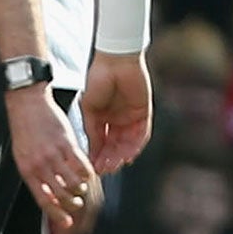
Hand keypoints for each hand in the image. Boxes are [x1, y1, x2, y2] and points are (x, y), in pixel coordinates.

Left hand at [6, 85, 94, 232]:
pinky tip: (88, 172)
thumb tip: (50, 194)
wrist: (26, 103)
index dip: (56, 213)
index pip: (43, 199)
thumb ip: (36, 174)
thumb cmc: (25, 129)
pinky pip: (82, 166)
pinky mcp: (67, 144)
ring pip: (74, 183)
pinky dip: (88, 173)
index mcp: (26, 169)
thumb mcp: (23, 155)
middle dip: (72, 204)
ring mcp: (53, 154)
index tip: (67, 222)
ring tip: (81, 187)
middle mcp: (40, 165)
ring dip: (82, 189)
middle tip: (77, 203)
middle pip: (61, 195)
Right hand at [80, 52, 152, 172]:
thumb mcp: (89, 108)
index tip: (92, 167)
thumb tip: (91, 148)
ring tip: (115, 165)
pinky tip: (129, 155)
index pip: (101, 141)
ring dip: (122, 155)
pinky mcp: (144, 114)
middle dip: (109, 158)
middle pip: (115, 145)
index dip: (97, 155)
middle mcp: (117, 120)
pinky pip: (142, 134)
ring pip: (128, 142)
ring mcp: (131, 117)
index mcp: (102, 118)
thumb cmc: (98, 80)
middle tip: (104, 170)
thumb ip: (92, 129)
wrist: (115, 63)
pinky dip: (136, 146)